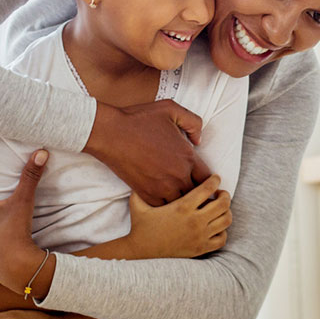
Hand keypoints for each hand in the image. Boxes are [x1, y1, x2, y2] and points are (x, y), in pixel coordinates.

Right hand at [85, 100, 211, 205]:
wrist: (110, 133)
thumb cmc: (140, 119)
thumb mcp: (172, 109)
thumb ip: (193, 122)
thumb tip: (199, 140)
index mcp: (188, 157)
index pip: (209, 179)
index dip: (209, 182)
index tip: (203, 181)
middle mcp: (178, 176)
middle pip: (198, 195)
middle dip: (199, 194)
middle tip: (195, 193)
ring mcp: (162, 188)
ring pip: (181, 204)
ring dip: (182, 202)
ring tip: (181, 199)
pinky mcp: (145, 194)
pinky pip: (163, 209)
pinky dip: (165, 206)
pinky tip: (164, 200)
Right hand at [124, 175, 231, 257]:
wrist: (141, 252)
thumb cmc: (140, 226)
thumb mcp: (138, 204)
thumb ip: (140, 187)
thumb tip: (140, 173)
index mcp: (182, 207)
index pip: (208, 188)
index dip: (215, 180)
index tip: (215, 179)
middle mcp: (194, 220)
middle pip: (223, 203)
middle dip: (225, 195)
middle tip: (221, 194)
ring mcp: (199, 236)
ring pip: (226, 220)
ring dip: (226, 212)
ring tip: (220, 209)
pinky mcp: (201, 249)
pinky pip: (222, 239)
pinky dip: (222, 231)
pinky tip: (214, 227)